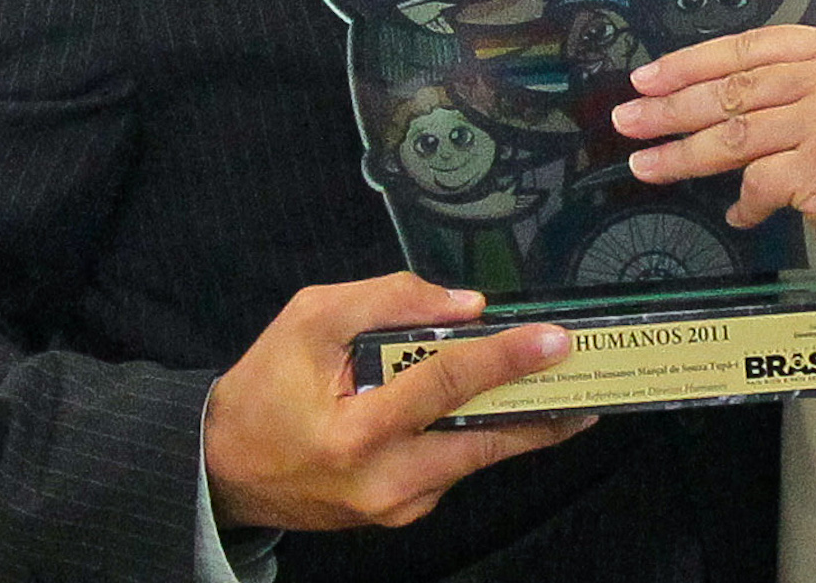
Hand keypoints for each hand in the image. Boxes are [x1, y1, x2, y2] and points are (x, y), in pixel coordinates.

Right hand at [204, 273, 588, 531]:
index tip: (555, 338)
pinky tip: (501, 405)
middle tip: (590, 375)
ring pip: (477, 457)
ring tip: (563, 385)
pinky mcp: (401, 514)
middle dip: (544, 411)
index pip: (446, 385)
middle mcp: (384, 481)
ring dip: (522, 422)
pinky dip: (480, 433)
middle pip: (485, 441)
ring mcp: (396, 506)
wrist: (225, 468)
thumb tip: (468, 305)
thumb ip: (390, 300)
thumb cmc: (264, 388)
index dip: (506, 358)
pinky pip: (455, 466)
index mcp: (356, 432)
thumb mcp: (311, 320)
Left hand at [612, 25, 815, 328]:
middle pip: (736, 86)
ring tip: (644, 164)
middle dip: (672, 106)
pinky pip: (758, 182)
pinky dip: (742, 203)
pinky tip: (739, 214)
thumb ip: (799, 92)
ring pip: (735, 133)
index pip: (754, 45)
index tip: (649, 77)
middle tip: (628, 119)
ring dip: (681, 153)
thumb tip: (712, 98)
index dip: (693, 61)